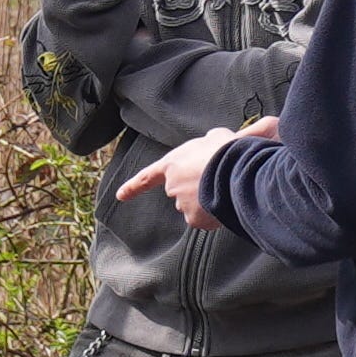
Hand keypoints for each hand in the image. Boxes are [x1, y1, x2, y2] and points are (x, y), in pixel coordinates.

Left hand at [133, 119, 270, 224]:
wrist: (234, 169)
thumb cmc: (224, 150)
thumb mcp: (217, 137)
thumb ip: (211, 141)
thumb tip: (221, 139)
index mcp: (172, 164)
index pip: (147, 177)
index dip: (134, 186)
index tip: (120, 195)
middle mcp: (173, 186)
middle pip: (181, 192)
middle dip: (196, 189)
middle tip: (217, 180)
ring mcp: (183, 204)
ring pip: (195, 207)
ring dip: (207, 201)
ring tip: (226, 190)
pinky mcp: (195, 219)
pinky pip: (206, 219)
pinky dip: (215, 215)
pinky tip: (226, 203)